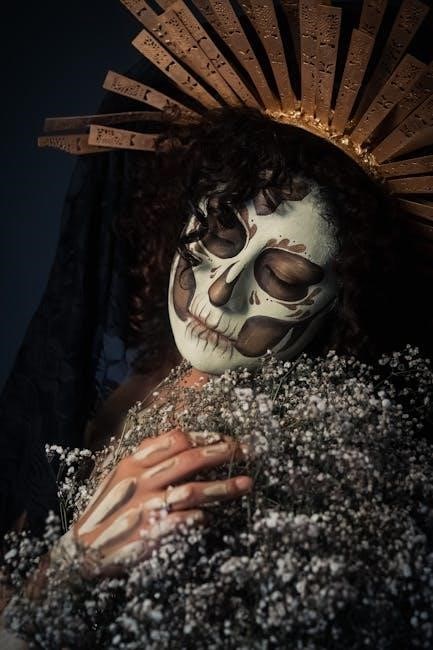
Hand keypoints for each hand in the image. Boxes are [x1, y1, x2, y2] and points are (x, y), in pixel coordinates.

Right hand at [63, 428, 250, 573]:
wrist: (82, 550)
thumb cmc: (107, 509)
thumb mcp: (120, 475)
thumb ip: (147, 458)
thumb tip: (182, 439)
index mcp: (134, 462)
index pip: (175, 439)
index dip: (204, 436)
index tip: (224, 438)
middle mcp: (141, 481)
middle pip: (189, 459)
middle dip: (221, 453)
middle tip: (246, 451)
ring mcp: (146, 507)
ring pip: (193, 490)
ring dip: (223, 487)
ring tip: (247, 484)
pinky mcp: (150, 534)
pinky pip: (183, 521)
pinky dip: (201, 518)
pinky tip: (212, 517)